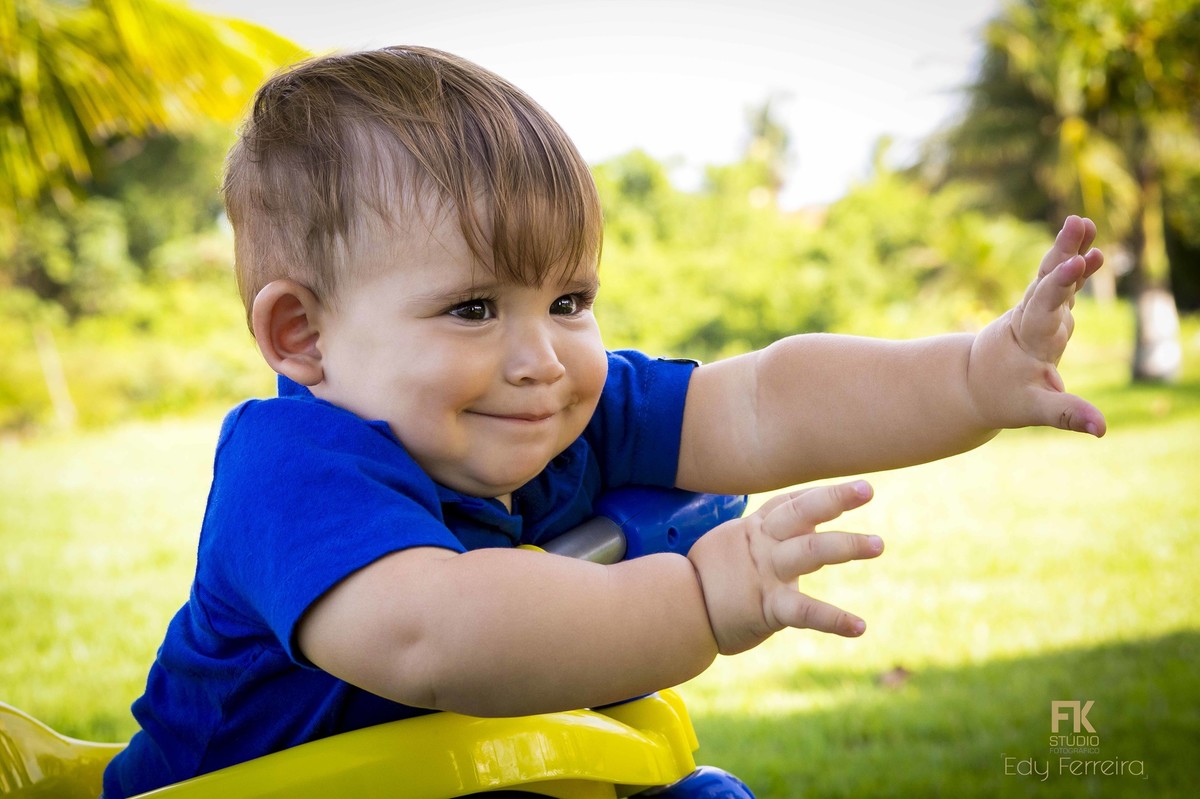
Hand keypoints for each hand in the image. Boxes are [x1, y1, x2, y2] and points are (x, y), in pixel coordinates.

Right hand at [687, 480, 883, 654]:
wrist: (675, 611)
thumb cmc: (704, 580)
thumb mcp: (726, 546)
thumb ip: (756, 537)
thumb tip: (783, 532)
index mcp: (753, 529)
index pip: (790, 502)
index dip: (820, 493)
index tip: (851, 488)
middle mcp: (762, 545)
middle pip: (802, 513)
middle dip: (835, 499)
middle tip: (868, 489)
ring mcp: (765, 574)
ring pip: (810, 551)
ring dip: (846, 545)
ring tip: (878, 544)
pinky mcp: (767, 607)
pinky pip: (805, 611)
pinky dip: (834, 619)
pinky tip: (859, 626)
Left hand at [968, 215, 1106, 436]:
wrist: (974, 384)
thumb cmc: (1003, 398)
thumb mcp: (1032, 410)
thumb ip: (1066, 414)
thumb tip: (1102, 429)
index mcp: (1028, 339)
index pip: (1044, 307)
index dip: (1060, 285)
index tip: (1077, 262)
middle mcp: (1030, 318)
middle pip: (1047, 281)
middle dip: (1062, 253)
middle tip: (1077, 223)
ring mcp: (1036, 311)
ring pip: (1051, 276)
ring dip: (1068, 249)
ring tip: (1083, 222)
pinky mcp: (1042, 310)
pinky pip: (1058, 283)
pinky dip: (1073, 266)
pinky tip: (1092, 249)